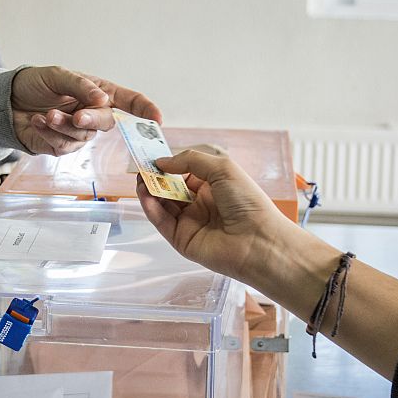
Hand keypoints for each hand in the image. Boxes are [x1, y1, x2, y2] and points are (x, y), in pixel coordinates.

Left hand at [11, 66, 161, 155]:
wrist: (8, 103)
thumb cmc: (35, 84)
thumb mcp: (57, 75)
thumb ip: (81, 86)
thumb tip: (103, 100)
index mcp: (99, 93)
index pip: (129, 102)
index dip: (145, 110)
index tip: (157, 119)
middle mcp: (94, 114)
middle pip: (107, 122)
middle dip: (92, 119)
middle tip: (77, 115)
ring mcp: (79, 132)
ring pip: (82, 135)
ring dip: (63, 125)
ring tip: (46, 114)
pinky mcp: (63, 147)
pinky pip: (63, 145)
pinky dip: (49, 132)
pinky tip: (38, 121)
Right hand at [136, 150, 284, 280]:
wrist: (257, 240)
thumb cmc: (248, 202)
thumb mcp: (222, 168)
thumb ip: (190, 160)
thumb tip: (163, 161)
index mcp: (213, 186)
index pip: (183, 173)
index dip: (169, 165)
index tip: (153, 157)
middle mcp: (200, 204)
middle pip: (170, 189)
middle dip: (156, 178)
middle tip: (141, 168)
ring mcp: (190, 222)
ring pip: (162, 205)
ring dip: (150, 192)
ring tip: (140, 180)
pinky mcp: (181, 239)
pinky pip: (162, 222)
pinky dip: (151, 209)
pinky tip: (145, 195)